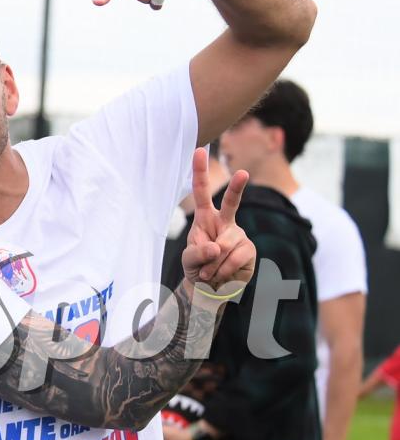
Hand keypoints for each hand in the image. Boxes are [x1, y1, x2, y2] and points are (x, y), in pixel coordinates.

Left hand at [181, 148, 254, 293]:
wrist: (211, 289)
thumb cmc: (198, 268)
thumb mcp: (188, 260)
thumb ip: (197, 253)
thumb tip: (217, 247)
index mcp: (205, 218)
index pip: (201, 192)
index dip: (199, 172)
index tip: (199, 150)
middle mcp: (225, 222)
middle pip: (231, 202)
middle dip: (238, 187)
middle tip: (243, 173)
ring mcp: (239, 235)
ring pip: (225, 246)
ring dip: (213, 265)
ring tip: (208, 273)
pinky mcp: (249, 250)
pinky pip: (236, 259)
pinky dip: (223, 271)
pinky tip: (220, 276)